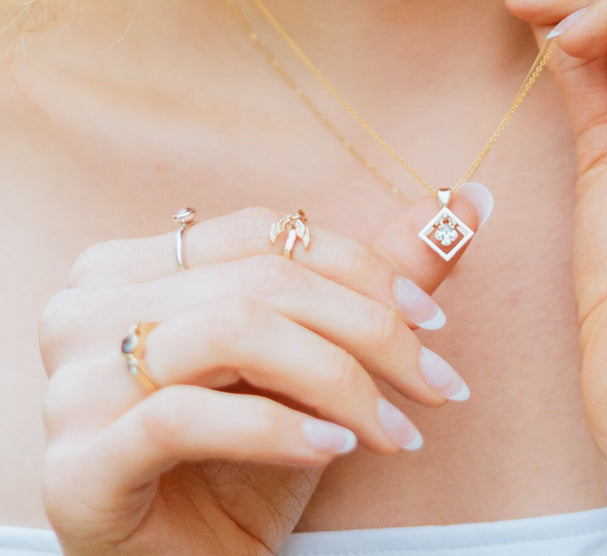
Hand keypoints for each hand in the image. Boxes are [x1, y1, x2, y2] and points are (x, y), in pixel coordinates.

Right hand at [40, 192, 482, 555]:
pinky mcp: (77, 464)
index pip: (267, 233)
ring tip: (394, 430)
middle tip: (435, 383)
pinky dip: (278, 428)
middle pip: (262, 281)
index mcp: (136, 263)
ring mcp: (72, 383)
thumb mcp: (315, 358)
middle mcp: (90, 305)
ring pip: (234, 333)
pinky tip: (333, 448)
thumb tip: (476, 199)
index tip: (434, 320)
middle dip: (371, 330)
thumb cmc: (246, 453)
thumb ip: (382, 277)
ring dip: (338, 380)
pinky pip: (188, 417)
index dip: (363, 268)